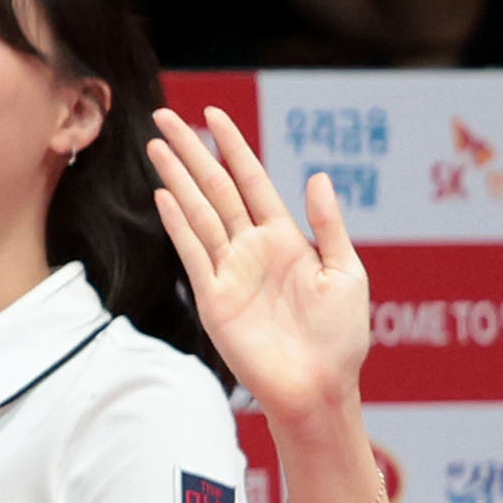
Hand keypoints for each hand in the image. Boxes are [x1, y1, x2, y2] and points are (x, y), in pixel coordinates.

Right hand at [145, 104, 372, 425]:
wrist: (319, 388)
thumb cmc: (340, 338)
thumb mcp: (347, 272)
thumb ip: (329, 225)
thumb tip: (318, 176)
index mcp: (285, 239)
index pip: (252, 180)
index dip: (233, 146)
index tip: (214, 114)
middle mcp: (252, 249)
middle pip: (215, 188)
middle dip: (191, 151)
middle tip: (165, 116)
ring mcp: (229, 272)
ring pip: (198, 213)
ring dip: (176, 178)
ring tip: (156, 145)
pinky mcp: (213, 299)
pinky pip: (192, 253)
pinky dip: (178, 223)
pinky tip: (164, 195)